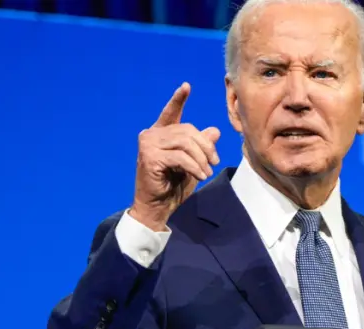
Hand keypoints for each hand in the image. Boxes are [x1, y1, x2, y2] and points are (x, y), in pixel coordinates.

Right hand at [130, 83, 220, 230]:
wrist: (157, 207)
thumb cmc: (173, 185)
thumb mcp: (193, 163)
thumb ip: (201, 147)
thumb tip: (215, 131)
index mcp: (161, 133)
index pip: (171, 112)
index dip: (178, 99)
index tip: (186, 86)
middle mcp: (151, 134)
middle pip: (188, 130)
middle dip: (206, 147)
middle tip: (215, 163)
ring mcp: (148, 144)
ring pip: (185, 143)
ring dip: (201, 159)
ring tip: (206, 172)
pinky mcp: (149, 156)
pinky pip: (180, 157)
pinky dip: (194, 167)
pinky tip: (199, 176)